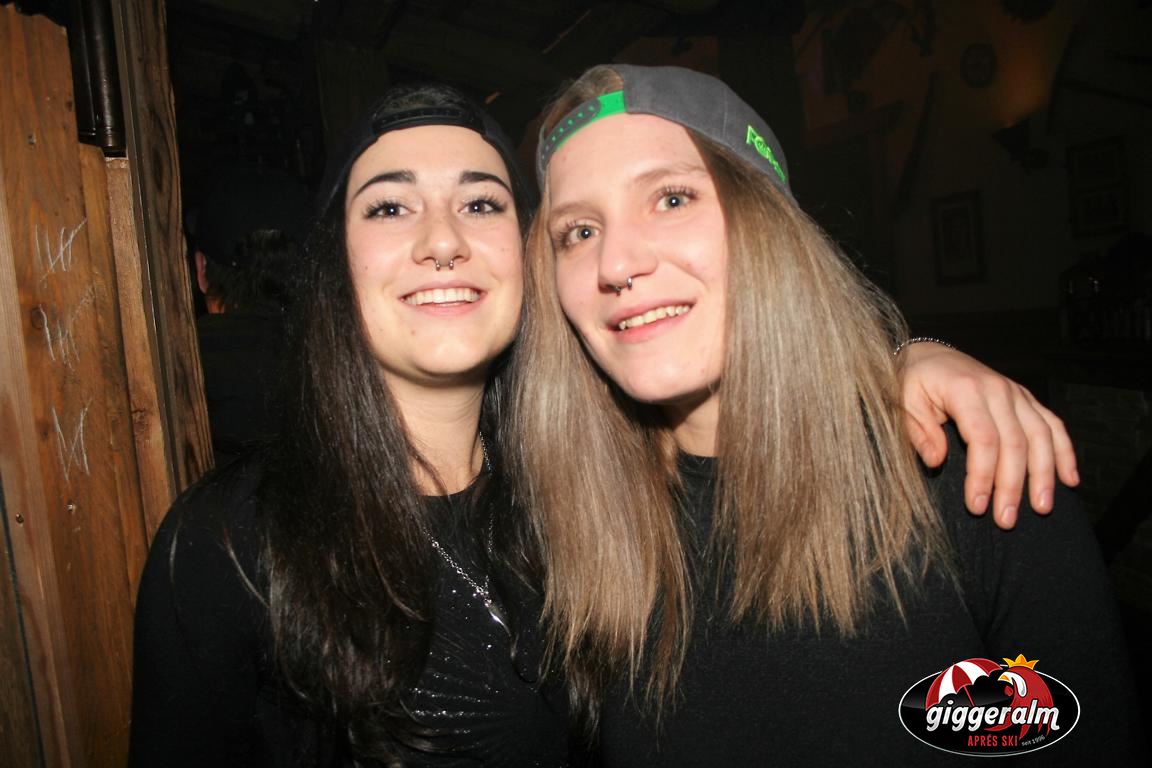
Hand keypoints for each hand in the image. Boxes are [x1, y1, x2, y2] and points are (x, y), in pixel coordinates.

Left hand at [898, 342, 1078, 528]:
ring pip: (1041, 436)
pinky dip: (1064, 452)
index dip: (983, 476)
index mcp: (965, 390)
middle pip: (1015, 443)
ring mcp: (1015, 393)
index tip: (977, 506)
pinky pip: (1052, 425)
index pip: (983, 439)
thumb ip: (919, 432)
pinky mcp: (1024, 398)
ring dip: (1044, 475)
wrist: (927, 356)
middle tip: (1005, 520)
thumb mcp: (903, 404)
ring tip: (1041, 508)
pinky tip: (1069, 479)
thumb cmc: (911, 383)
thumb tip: (937, 461)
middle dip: (1012, 486)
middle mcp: (997, 389)